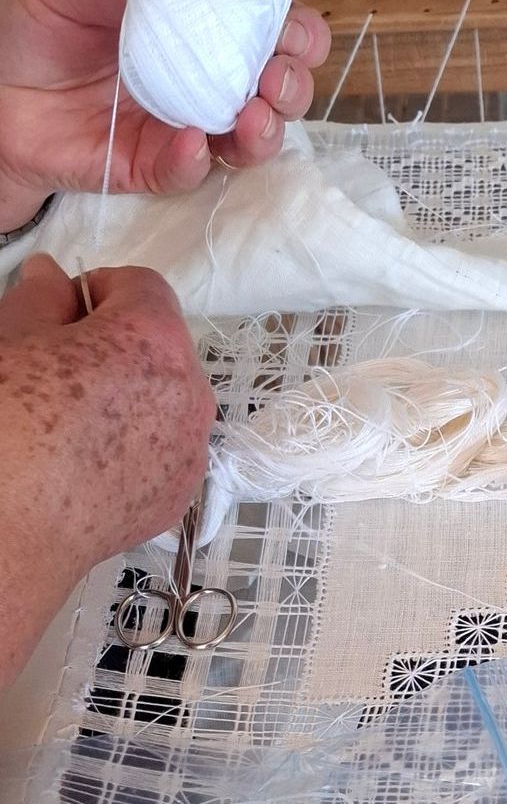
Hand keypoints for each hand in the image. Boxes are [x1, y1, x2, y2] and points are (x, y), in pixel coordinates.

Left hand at [0, 0, 332, 232]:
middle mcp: (203, 83)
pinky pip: (189, 171)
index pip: (267, 33)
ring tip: (251, 117)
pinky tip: (191, 141)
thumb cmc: (32, 36)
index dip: (296, 33)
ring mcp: (183, 129)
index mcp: (198, 31)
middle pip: (278, 93)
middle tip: (273, 80)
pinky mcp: (153, 167)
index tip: (290, 31)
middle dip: (293, 87)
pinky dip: (197, 159)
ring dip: (264, 132)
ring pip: (250, 142)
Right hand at [0, 255, 214, 683]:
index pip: (144, 286)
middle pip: (163, 346)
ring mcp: (191, 449)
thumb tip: (52, 276)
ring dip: (132, 395)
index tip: (66, 310)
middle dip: (119, 346)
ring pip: (168, 400)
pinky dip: (138, 443)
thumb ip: (41, 298)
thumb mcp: (10, 340)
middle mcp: (191, 391)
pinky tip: (89, 459)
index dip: (101, 290)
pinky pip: (166, 448)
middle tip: (60, 367)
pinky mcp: (179, 495)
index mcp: (154, 339)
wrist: (12, 527)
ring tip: (74, 419)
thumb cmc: (7, 426)